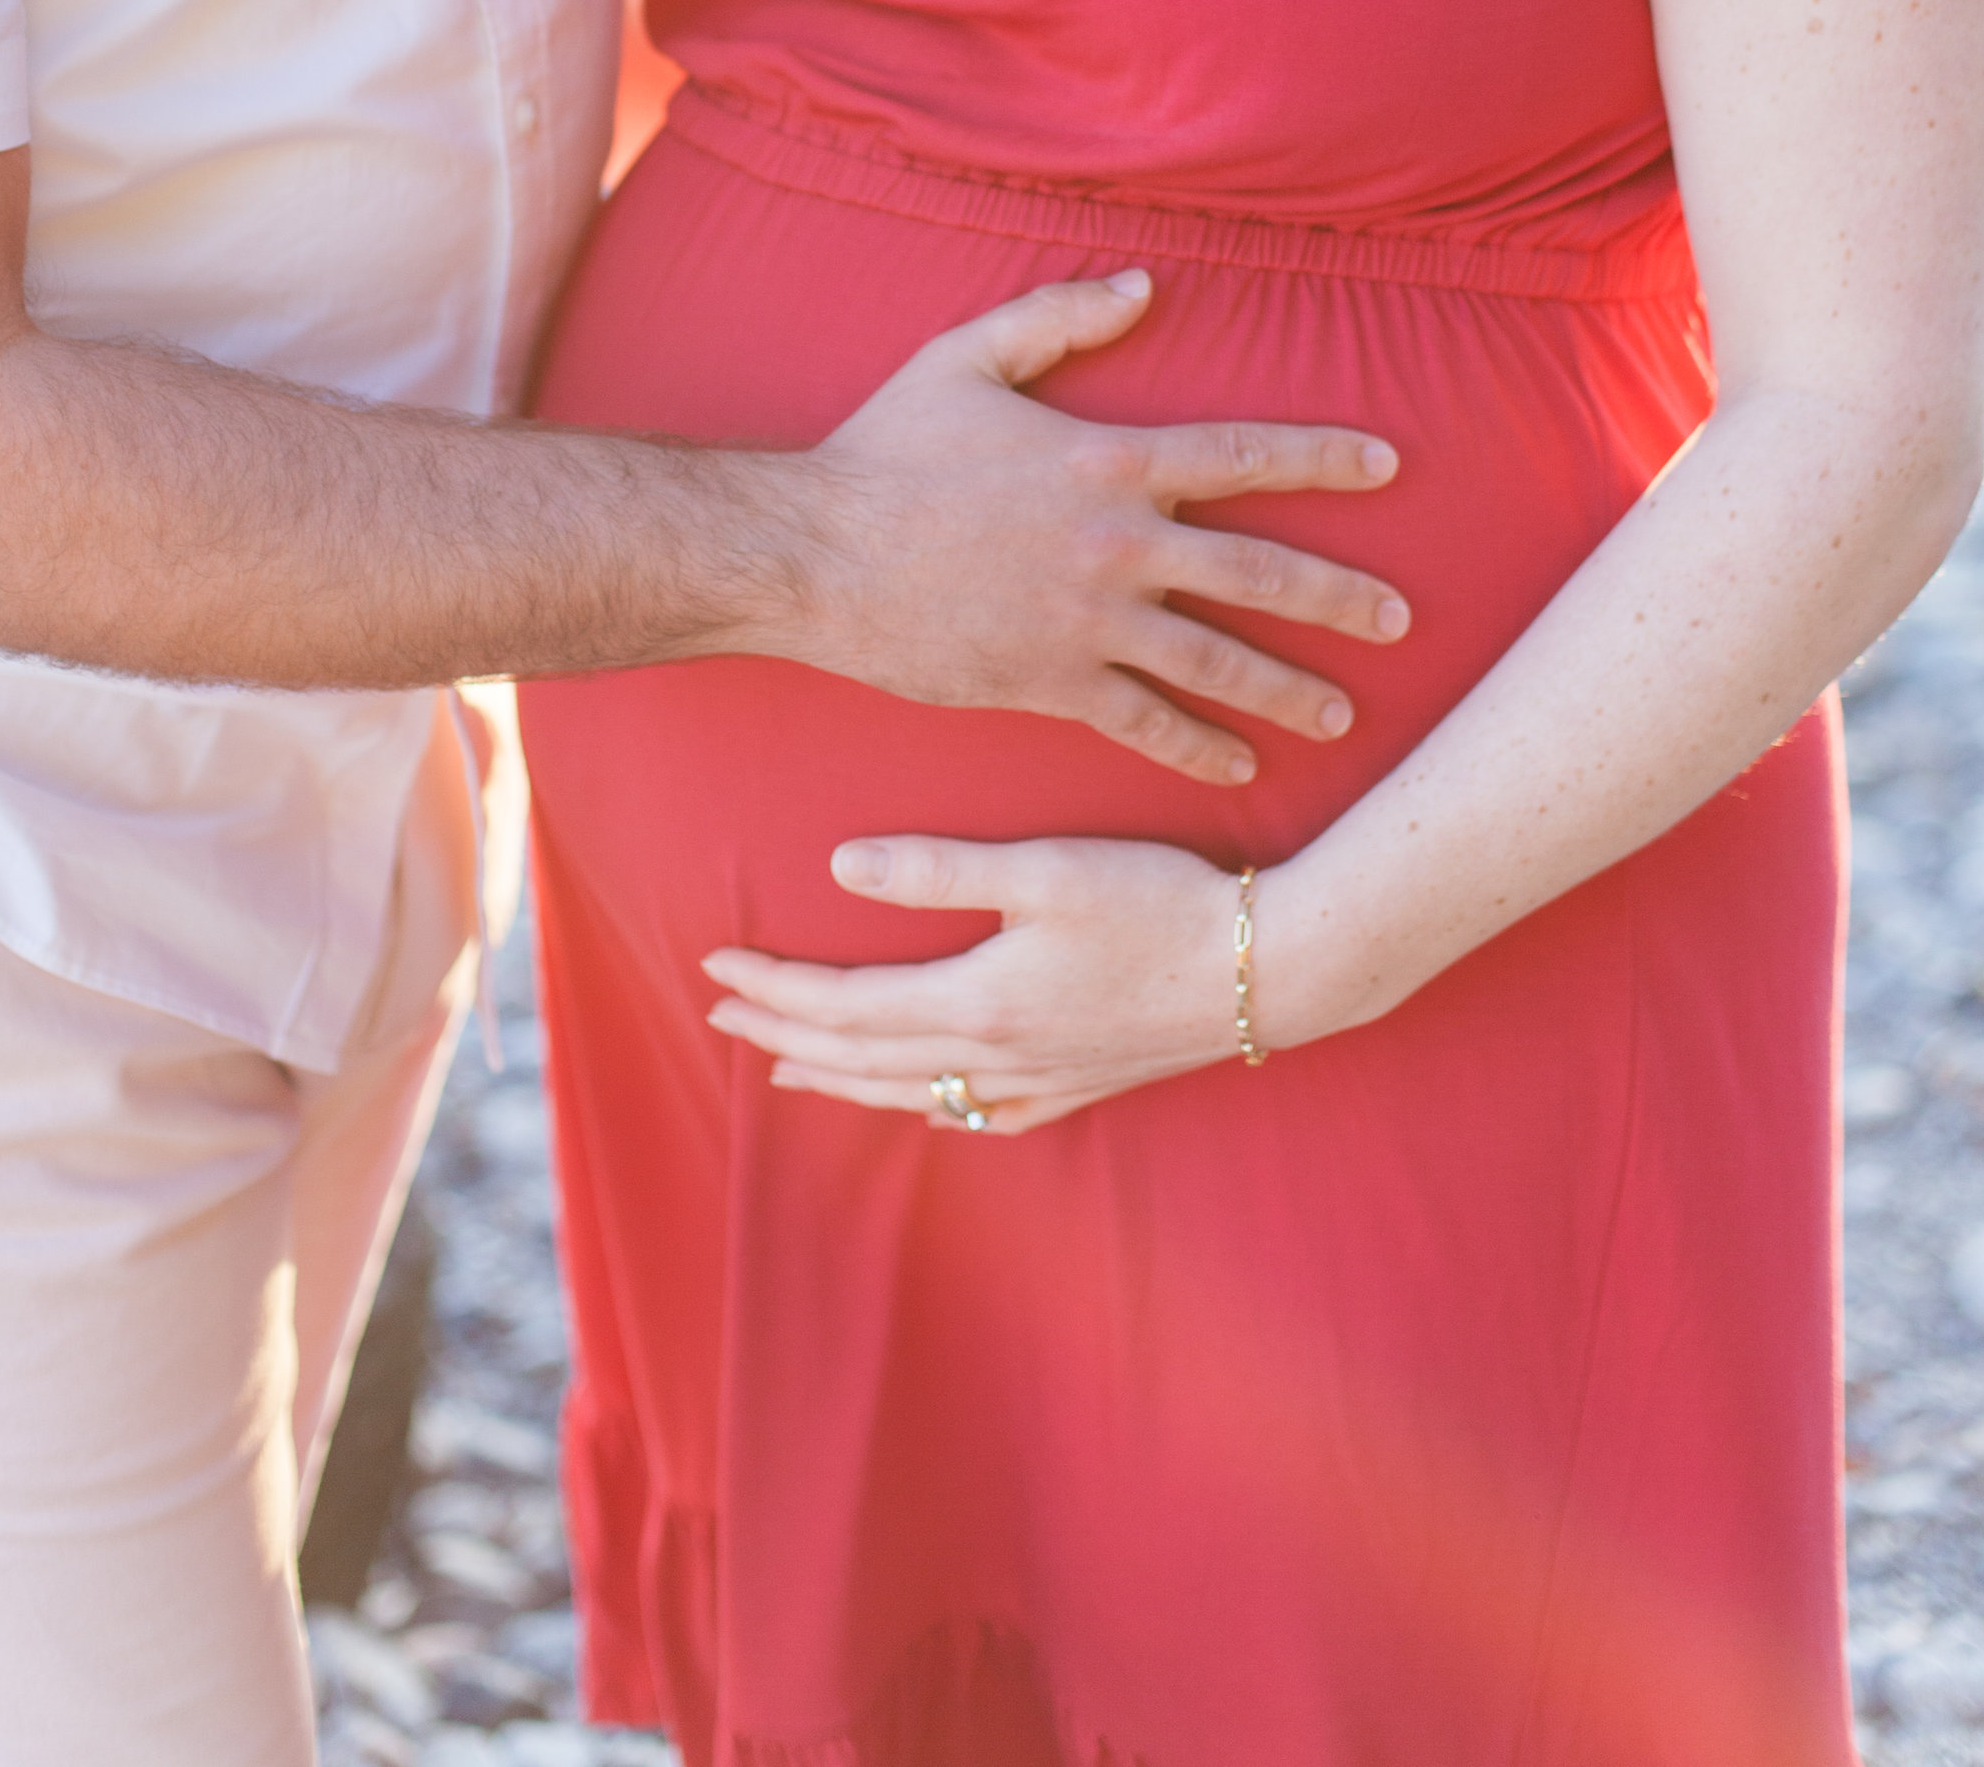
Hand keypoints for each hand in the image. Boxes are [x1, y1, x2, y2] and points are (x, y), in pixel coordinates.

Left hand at [705, 832, 1257, 1133]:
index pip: (845, 1001)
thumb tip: (838, 867)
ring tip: (785, 1068)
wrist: (1268, 968)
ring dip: (839, 1077)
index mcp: (978, 1000)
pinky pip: (980, 1115)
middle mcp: (998, 1057)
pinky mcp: (1080, 1086)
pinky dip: (927, 1108)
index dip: (775, 985)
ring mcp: (1040, 1081)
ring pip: (911, 1091)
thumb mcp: (1045, 869)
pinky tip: (921, 1104)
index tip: (715, 962)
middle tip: (719, 1012)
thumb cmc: (1159, 901)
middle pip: (861, 1054)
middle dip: (783, 1032)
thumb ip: (939, 870)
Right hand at [787, 267, 1405, 786]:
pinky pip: (1145, 721)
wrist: (814, 553)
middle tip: (1398, 617)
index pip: (1246, 455)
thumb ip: (1062, 314)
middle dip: (1338, 595)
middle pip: (1259, 571)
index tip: (1388, 465)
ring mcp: (1089, 622)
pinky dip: (1199, 744)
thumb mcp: (969, 357)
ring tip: (1342, 712)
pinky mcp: (1051, 682)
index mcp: (1110, 460)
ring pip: (1218, 661)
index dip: (1324, 457)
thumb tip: (1144, 284)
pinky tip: (1241, 761)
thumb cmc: (888, 449)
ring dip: (1289, 688)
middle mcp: (1119, 545)